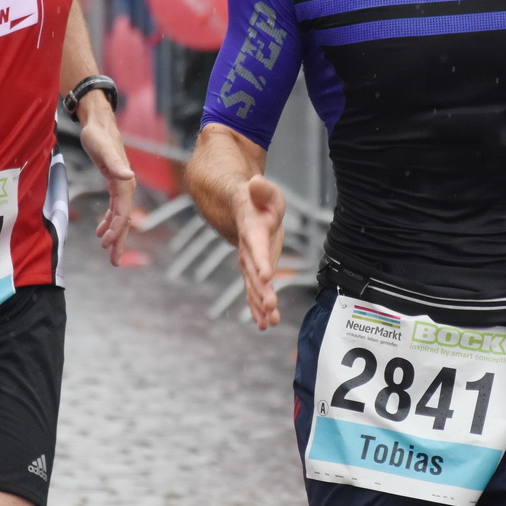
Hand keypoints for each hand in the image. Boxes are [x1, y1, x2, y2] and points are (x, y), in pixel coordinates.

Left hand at [76, 94, 135, 264]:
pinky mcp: (113, 182)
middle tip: (114, 261)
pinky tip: (100, 230)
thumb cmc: (98, 133)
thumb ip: (115, 163)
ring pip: (120, 215)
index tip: (106, 244)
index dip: (116, 229)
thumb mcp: (102, 147)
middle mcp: (126, 184)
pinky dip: (109, 220)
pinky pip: (114, 207)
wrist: (98, 120)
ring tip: (109, 252)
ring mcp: (121, 184)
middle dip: (120, 240)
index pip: (123, 211)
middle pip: (125, 218)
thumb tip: (128, 177)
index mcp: (125, 180)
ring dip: (115, 233)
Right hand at [235, 176, 286, 329]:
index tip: (266, 276)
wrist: (234, 208)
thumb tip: (256, 182)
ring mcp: (248, 261)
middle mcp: (247, 249)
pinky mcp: (253, 269)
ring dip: (260, 304)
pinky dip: (258, 307)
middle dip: (261, 290)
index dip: (260, 260)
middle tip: (270, 306)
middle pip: (253, 271)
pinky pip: (253, 290)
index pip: (256, 245)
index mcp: (251, 228)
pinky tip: (265, 323)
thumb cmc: (255, 200)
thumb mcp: (263, 190)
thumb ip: (262, 190)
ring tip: (268, 322)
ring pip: (253, 285)